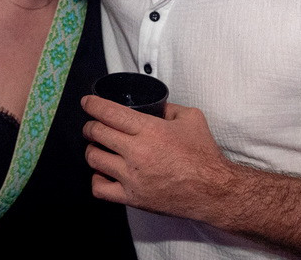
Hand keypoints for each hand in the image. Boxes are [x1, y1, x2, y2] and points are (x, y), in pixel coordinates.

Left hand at [81, 95, 229, 221]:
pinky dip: (97, 178)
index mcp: (149, 130)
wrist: (213, 191)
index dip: (92, 105)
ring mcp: (132, 176)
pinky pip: (100, 188)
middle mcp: (137, 152)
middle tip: (92, 125)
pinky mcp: (132, 197)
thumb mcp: (191, 118)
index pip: (109, 113)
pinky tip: (104, 173)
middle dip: (90, 126)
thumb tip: (154, 106)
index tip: (87, 103)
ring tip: (98, 147)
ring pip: (94, 158)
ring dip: (92, 149)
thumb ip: (169, 108)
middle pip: (97, 133)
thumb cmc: (204, 155)